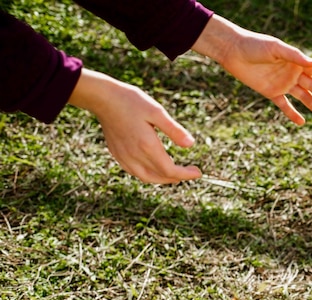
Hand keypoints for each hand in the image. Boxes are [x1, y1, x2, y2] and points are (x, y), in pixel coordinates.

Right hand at [68, 69, 201, 183]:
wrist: (103, 98)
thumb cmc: (131, 101)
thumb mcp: (157, 112)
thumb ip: (174, 130)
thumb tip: (191, 144)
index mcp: (147, 146)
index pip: (169, 170)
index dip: (185, 174)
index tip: (198, 172)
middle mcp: (135, 155)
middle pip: (159, 177)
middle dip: (177, 178)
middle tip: (190, 173)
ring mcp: (124, 156)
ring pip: (146, 177)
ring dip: (162, 179)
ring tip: (175, 174)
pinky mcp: (117, 154)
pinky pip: (134, 172)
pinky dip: (148, 174)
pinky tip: (154, 168)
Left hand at [192, 15, 311, 124]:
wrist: (233, 52)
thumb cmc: (255, 45)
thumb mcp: (276, 48)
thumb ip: (295, 56)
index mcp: (296, 61)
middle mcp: (292, 73)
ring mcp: (282, 84)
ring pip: (302, 97)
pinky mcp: (271, 93)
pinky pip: (285, 105)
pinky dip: (292, 114)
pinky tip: (302, 122)